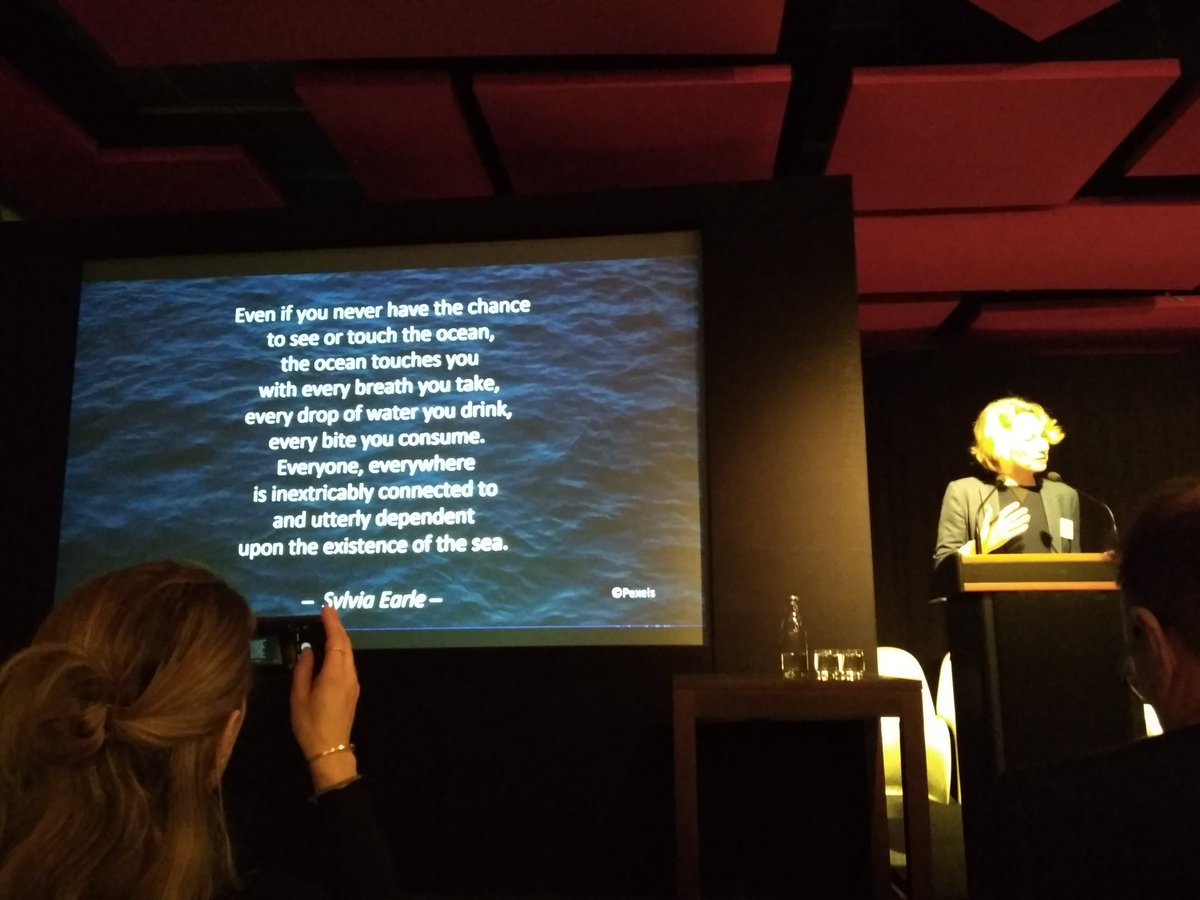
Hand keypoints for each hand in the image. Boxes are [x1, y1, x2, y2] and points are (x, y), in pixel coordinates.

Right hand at [291, 604, 359, 789]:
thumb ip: (303, 670)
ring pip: (349, 654)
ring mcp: (353, 683)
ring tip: (327, 628)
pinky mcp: (353, 690)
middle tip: (327, 613)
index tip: (326, 608)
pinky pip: (348, 663)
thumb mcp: (299, 696)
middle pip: (346, 644)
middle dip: (337, 627)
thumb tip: (308, 651)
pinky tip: (331, 650)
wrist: (330, 749)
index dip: (332, 623)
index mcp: (335, 674)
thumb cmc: (310, 724)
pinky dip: (341, 651)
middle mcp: (348, 675)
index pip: (336, 640)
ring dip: (340, 639)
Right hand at [978, 500, 1030, 553]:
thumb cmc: (984, 535)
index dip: (1011, 507)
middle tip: (1026, 509)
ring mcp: (1003, 531)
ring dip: (1022, 520)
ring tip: (1028, 516)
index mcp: (995, 521)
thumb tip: (988, 506)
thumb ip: (988, 514)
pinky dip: (1021, 529)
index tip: (1017, 504)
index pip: (1004, 512)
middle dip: (1019, 512)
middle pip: (1011, 517)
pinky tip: (1026, 526)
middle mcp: (1000, 525)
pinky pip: (1014, 532)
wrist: (982, 545)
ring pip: (1014, 524)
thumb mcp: (984, 523)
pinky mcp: (1005, 538)